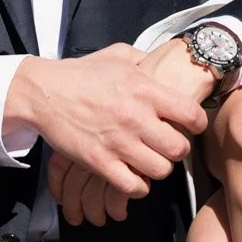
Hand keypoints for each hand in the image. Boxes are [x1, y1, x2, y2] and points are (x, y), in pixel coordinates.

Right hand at [11, 44, 207, 212]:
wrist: (45, 91)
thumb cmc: (82, 73)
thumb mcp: (118, 55)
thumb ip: (144, 59)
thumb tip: (161, 61)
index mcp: (144, 88)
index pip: (191, 113)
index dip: (197, 122)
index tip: (191, 124)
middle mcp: (135, 116)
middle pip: (179, 148)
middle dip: (178, 149)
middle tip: (169, 145)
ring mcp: (118, 142)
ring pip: (160, 171)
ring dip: (159, 168)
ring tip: (151, 160)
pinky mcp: (100, 162)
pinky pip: (133, 186)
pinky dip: (138, 186)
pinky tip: (134, 176)